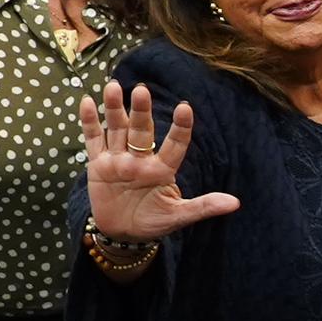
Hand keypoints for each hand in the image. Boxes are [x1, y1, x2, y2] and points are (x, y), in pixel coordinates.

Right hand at [81, 85, 242, 243]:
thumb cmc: (154, 222)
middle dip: (141, 111)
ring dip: (114, 109)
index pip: (175, 144)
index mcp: (163, 169)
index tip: (185, 108)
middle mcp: (141, 159)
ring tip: (113, 86)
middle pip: (141, 130)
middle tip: (142, 90)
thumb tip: (235, 204)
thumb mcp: (178, 216)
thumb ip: (202, 207)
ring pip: (117, 129)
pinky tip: (86, 102)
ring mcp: (119, 159)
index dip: (180, 128)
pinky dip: (89, 122)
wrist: (122, 233)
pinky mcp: (99, 165)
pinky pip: (94, 140)